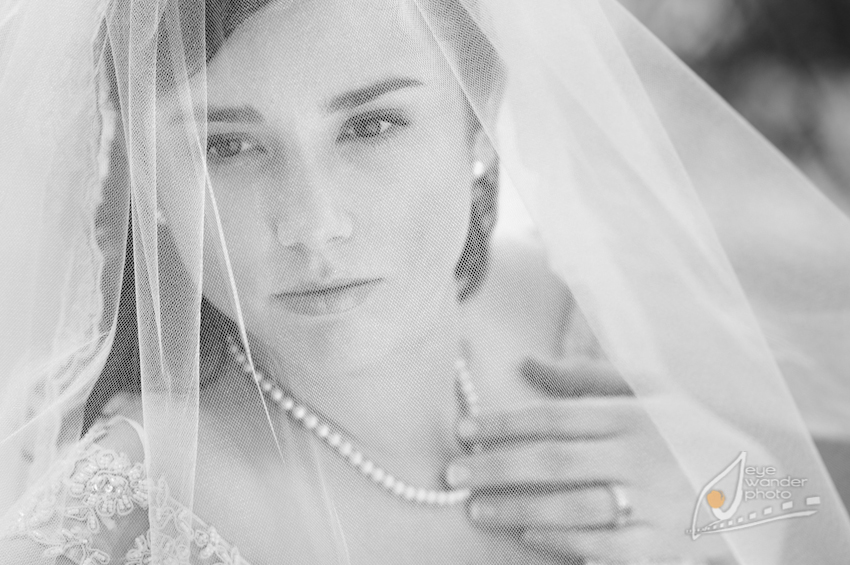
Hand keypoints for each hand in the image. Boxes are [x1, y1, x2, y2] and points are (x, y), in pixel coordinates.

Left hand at [446, 356, 733, 564]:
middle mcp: (643, 455)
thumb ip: (586, 376)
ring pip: (575, 506)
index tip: (463, 432)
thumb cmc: (688, 432)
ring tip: (477, 509)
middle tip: (452, 476)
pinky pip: (607, 548)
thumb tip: (525, 361)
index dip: (504, 423)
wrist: (762, 486)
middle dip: (496, 468)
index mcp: (634, 414)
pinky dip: (565, 544)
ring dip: (519, 509)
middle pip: (555, 460)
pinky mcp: (667, 546)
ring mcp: (657, 503)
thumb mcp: (650, 391)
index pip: (556, 415)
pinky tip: (529, 538)